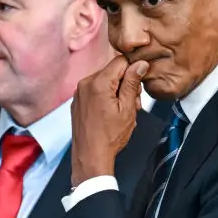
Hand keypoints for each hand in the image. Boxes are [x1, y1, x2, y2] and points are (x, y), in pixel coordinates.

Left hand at [70, 56, 146, 185]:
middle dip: (125, 84)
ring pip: (105, 81)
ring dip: (116, 92)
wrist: (90, 157)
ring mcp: (79, 92)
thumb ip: (132, 83)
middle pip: (112, 71)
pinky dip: (105, 97)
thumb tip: (140, 64)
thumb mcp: (127, 108)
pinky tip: (110, 114)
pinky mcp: (77, 101)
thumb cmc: (110, 137)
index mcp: (98, 82)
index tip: (138, 85)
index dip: (133, 71)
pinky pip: (95, 91)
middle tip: (132, 104)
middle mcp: (85, 83)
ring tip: (121, 112)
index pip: (121, 61)